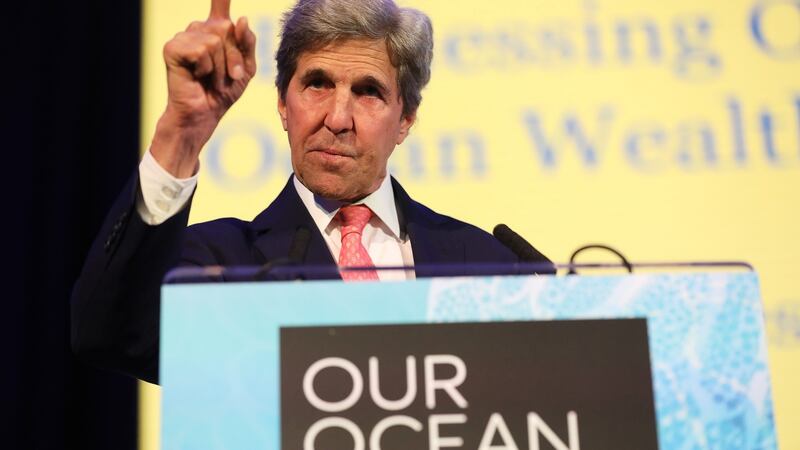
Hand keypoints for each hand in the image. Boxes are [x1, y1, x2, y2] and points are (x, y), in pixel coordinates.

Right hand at [151, 0, 256, 177]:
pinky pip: (201, 49)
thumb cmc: (223, 93)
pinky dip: (205, 67)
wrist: (205, 114)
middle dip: (233, 57)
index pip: (220, 7)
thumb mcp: (246, 68)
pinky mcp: (173, 48)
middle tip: (228, 77)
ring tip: (211, 80)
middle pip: (226, 28)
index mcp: (215, 33)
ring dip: (220, 66)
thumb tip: (241, 19)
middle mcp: (198, 30)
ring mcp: (184, 37)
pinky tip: (197, 77)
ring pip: (215, 40)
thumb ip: (247, 43)